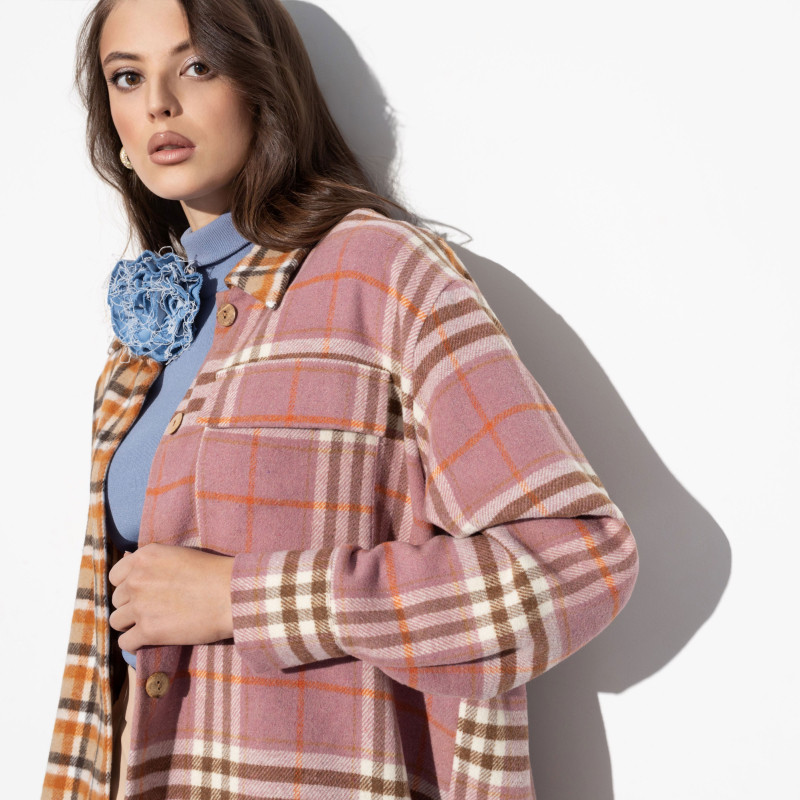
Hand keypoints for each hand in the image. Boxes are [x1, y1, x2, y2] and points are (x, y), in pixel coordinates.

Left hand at [108, 543, 234, 651]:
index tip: (143, 592)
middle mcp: (137, 579)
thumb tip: (128, 561)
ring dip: (132, 624)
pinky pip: (125, 643)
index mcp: (144, 557)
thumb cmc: (213, 572)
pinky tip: (151, 639)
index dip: (128, 586)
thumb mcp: (180, 555)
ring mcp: (140, 605)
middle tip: (153, 609)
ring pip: (117, 621)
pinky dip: (135, 644)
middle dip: (131, 605)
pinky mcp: (148, 630)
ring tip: (153, 624)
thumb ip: (153, 561)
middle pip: (117, 599)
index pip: (116, 576)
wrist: (232, 595)